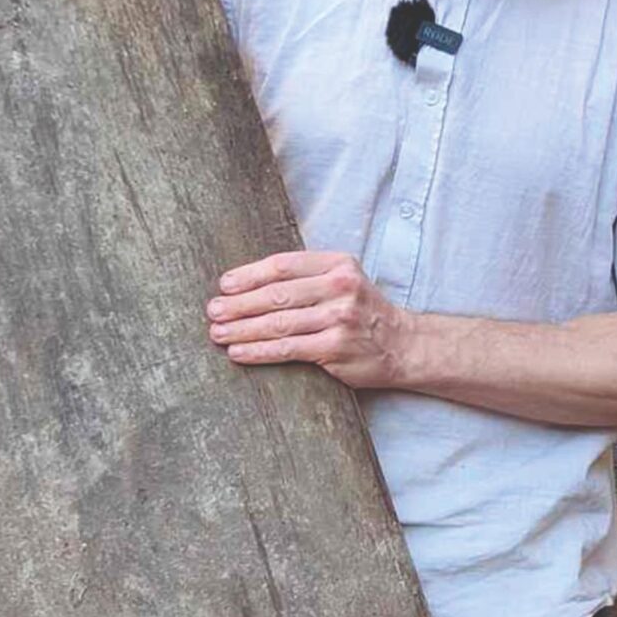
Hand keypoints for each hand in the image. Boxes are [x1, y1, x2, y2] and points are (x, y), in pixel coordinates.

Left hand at [207, 251, 411, 388]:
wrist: (402, 344)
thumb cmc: (362, 311)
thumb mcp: (343, 280)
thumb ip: (306, 276)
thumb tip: (247, 284)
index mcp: (338, 264)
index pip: (283, 265)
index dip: (249, 275)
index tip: (225, 285)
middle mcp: (340, 288)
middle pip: (276, 295)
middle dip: (238, 304)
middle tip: (213, 312)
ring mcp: (339, 318)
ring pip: (278, 324)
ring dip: (242, 330)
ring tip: (218, 334)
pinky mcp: (336, 348)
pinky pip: (287, 349)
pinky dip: (258, 351)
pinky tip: (239, 353)